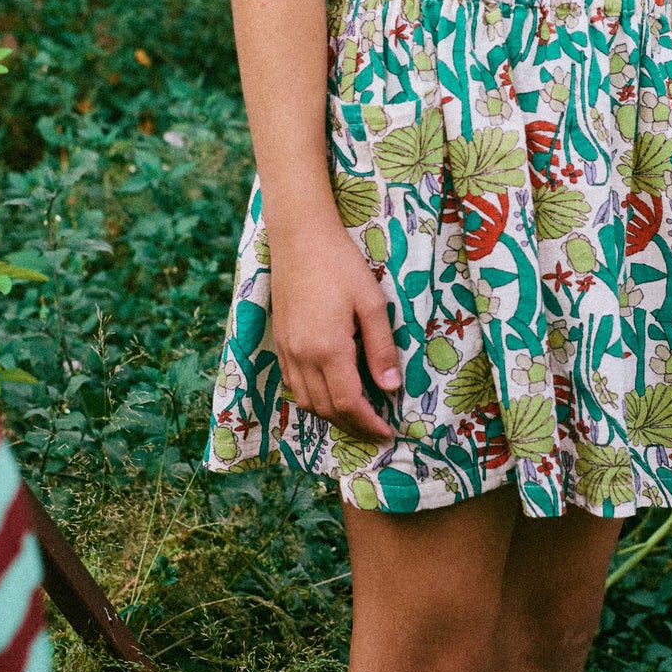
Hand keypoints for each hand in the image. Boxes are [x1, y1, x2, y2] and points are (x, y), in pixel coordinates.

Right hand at [267, 224, 401, 440]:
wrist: (300, 239)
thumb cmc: (341, 266)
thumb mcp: (372, 304)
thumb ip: (381, 348)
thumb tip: (391, 388)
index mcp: (327, 349)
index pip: (349, 403)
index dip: (369, 424)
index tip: (388, 432)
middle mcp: (302, 357)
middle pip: (326, 410)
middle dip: (353, 426)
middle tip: (376, 432)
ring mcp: (286, 351)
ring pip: (306, 402)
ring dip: (332, 416)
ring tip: (357, 417)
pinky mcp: (279, 343)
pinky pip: (294, 385)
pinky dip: (313, 399)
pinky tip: (331, 393)